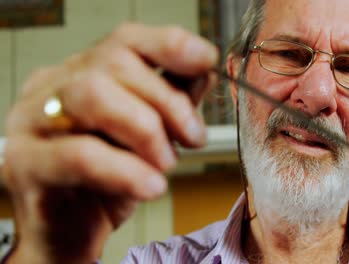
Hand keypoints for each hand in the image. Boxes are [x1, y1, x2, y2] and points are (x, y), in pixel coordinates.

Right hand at [2, 23, 217, 263]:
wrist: (69, 237)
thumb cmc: (108, 184)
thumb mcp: (150, 140)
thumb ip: (171, 104)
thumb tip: (202, 73)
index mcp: (83, 75)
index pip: (125, 41)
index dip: (170, 45)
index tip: (207, 60)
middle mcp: (53, 88)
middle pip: (114, 64)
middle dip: (167, 100)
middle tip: (193, 136)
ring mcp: (33, 122)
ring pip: (92, 95)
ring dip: (145, 129)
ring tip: (166, 163)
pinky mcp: (25, 164)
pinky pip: (80, 154)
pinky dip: (126, 169)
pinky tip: (151, 186)